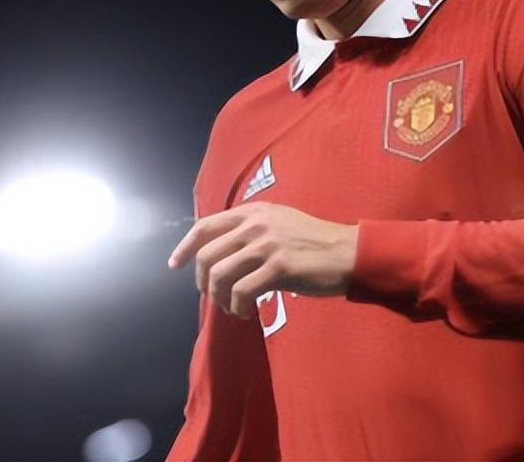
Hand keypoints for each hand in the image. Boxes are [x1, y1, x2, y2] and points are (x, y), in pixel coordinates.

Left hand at [167, 201, 358, 318]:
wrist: (348, 253)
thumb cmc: (315, 242)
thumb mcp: (280, 223)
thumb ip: (251, 230)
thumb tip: (221, 253)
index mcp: (254, 211)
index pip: (205, 226)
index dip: (184, 247)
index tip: (174, 265)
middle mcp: (257, 224)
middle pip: (208, 255)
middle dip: (204, 282)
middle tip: (214, 296)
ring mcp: (267, 244)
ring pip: (221, 275)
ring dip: (220, 298)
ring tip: (232, 307)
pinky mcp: (279, 267)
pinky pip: (242, 292)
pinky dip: (238, 307)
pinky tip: (247, 312)